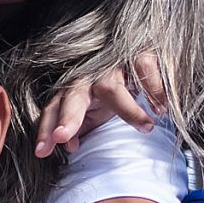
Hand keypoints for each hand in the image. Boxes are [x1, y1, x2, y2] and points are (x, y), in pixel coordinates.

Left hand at [32, 56, 169, 158]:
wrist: (137, 50)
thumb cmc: (113, 88)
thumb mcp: (95, 110)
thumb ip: (81, 126)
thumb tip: (69, 146)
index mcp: (74, 91)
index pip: (54, 109)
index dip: (46, 129)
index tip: (41, 152)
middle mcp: (87, 77)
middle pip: (74, 96)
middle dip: (67, 117)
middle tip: (62, 137)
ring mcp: (111, 64)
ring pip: (111, 85)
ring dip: (129, 109)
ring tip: (147, 127)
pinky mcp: (137, 54)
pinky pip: (144, 69)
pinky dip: (155, 89)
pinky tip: (162, 107)